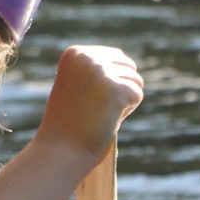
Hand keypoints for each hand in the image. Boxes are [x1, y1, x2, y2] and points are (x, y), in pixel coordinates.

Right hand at [37, 45, 143, 161]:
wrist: (63, 146)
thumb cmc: (69, 118)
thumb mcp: (76, 82)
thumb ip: (95, 66)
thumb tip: (123, 59)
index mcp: (74, 53)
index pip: (114, 56)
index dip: (107, 80)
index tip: (85, 96)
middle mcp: (86, 57)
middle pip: (127, 65)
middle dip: (118, 87)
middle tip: (95, 106)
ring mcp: (101, 72)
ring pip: (135, 80)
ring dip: (123, 99)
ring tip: (99, 112)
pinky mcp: (116, 89)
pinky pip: (137, 95)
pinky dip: (126, 110)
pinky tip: (107, 118)